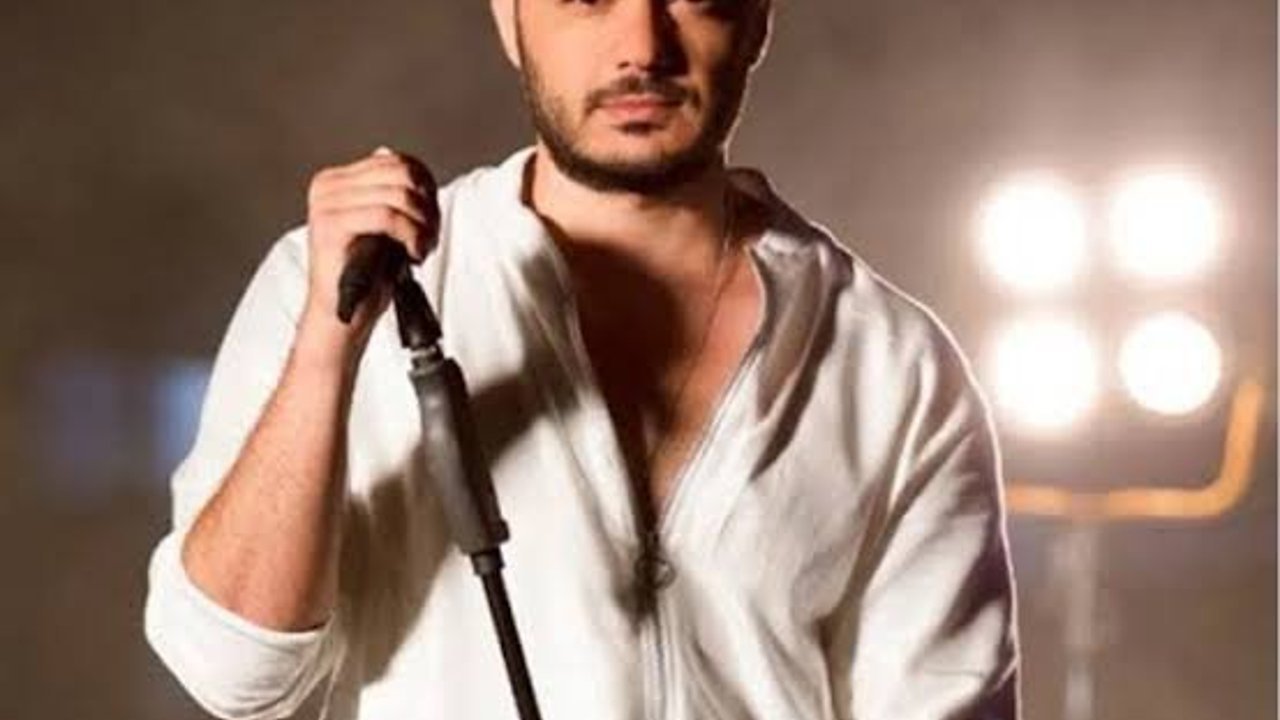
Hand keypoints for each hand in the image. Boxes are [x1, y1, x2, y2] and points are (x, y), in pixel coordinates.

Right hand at [298, 146, 439, 361]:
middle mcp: (328, 186)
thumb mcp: (384, 226)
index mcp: (338, 180)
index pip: (398, 162)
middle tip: (430, 236)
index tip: (432, 219)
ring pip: (399, 195)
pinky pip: (388, 217)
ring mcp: (326, 204)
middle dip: (428, 206)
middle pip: (402, 173)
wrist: (342, 316)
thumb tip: (403, 164)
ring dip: (423, 225)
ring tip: (421, 249)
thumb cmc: (365, 275)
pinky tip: (413, 254)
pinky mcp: (331, 226)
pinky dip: (412, 235)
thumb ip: (391, 193)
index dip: (428, 188)